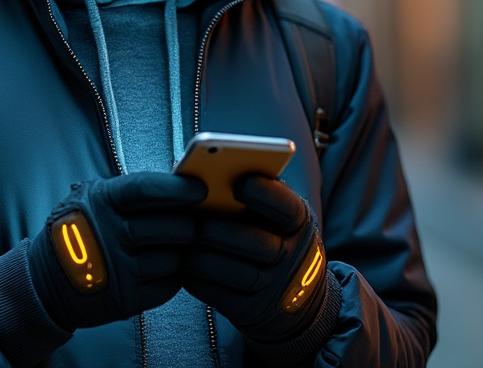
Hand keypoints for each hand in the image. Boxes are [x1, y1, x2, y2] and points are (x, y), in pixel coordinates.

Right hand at [27, 172, 205, 330]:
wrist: (45, 284)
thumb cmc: (78, 231)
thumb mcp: (91, 199)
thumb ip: (130, 191)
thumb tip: (179, 182)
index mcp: (101, 201)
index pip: (147, 189)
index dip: (177, 188)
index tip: (199, 189)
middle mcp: (109, 234)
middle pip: (172, 226)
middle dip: (188, 225)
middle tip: (190, 223)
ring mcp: (117, 269)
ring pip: (174, 258)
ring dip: (179, 254)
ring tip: (169, 248)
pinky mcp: (125, 300)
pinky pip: (169, 286)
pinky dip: (172, 277)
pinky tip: (161, 269)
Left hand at [181, 174, 328, 343]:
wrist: (295, 298)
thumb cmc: (271, 236)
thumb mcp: (275, 214)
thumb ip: (254, 193)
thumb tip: (208, 170)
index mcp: (298, 222)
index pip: (286, 207)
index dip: (265, 194)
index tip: (240, 182)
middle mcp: (292, 256)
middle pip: (257, 244)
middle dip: (223, 233)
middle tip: (198, 224)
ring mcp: (275, 288)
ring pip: (236, 273)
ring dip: (204, 258)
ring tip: (183, 244)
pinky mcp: (252, 312)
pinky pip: (219, 296)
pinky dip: (198, 280)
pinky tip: (183, 265)